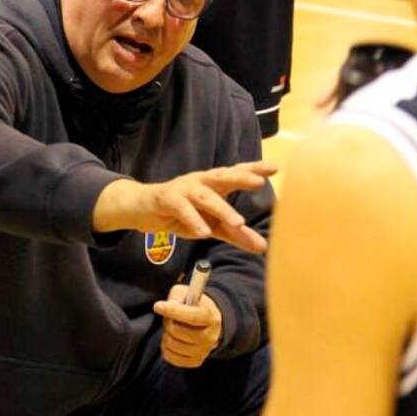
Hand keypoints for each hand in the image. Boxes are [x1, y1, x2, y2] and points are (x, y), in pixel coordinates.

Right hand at [92, 161, 276, 253]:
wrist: (142, 209)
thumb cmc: (181, 213)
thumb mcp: (211, 226)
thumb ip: (236, 235)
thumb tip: (263, 247)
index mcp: (213, 184)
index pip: (236, 173)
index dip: (254, 169)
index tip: (274, 168)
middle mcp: (200, 181)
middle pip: (222, 176)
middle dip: (240, 177)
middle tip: (259, 182)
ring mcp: (183, 188)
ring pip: (204, 195)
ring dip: (221, 208)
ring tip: (238, 222)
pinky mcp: (166, 199)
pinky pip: (181, 208)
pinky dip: (193, 220)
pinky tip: (203, 232)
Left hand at [154, 285, 222, 367]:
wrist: (209, 323)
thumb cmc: (195, 305)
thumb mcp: (187, 293)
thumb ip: (176, 297)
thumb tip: (166, 308)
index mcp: (210, 317)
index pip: (190, 317)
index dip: (172, 311)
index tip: (157, 306)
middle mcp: (209, 337)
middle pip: (176, 331)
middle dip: (168, 321)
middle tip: (171, 317)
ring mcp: (203, 351)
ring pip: (171, 344)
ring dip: (166, 334)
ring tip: (173, 328)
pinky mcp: (195, 362)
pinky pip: (169, 356)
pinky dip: (166, 347)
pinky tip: (173, 339)